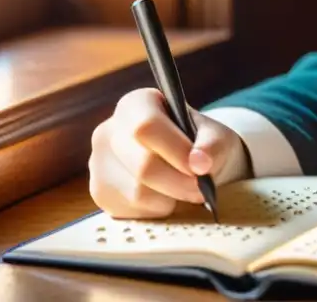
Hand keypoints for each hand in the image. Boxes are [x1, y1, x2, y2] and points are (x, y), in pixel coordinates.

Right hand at [88, 88, 247, 218]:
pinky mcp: (100, 193)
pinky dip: (156, 210)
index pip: (147, 126)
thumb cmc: (202, 144)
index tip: (201, 168)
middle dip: (179, 181)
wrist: (190, 165)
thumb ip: (213, 146)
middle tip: (202, 188)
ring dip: (171, 198)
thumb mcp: (217, 137)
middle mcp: (109, 130)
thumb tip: (200, 163)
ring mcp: (99, 163)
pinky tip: (165, 196)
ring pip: (137, 192)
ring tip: (186, 189)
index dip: (176, 151)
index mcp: (136, 104)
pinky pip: (131, 211)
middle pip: (142, 164)